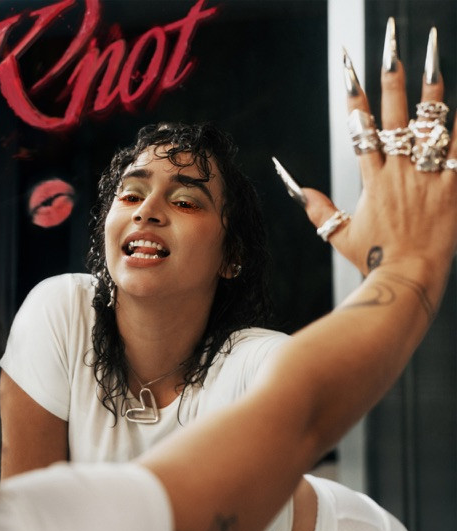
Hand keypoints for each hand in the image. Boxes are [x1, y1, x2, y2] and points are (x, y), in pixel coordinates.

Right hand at [303, 24, 456, 283]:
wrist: (408, 278)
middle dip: (389, 77)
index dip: (354, 96)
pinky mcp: (453, 188)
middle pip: (392, 116)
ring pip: (429, 124)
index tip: (349, 69)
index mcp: (371, 181)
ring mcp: (427, 178)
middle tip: (389, 44)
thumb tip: (297, 189)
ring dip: (431, 87)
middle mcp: (398, 172)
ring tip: (433, 53)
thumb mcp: (339, 237)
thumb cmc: (374, 259)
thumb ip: (318, 211)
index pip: (360, 129)